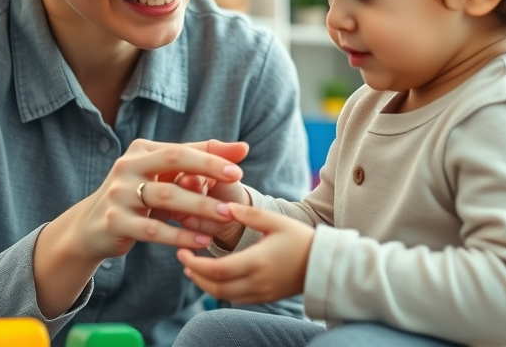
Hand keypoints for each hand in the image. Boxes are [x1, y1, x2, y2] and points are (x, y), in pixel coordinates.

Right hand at [58, 139, 246, 261]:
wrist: (90, 228)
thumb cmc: (137, 197)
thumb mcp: (162, 176)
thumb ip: (200, 160)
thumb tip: (243, 148)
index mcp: (141, 151)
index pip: (181, 149)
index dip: (211, 157)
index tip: (238, 170)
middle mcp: (127, 166)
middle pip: (173, 161)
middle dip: (206, 169)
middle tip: (236, 183)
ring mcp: (118, 194)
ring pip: (166, 197)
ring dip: (200, 206)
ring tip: (225, 216)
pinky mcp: (115, 221)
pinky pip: (154, 230)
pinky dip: (181, 235)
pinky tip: (203, 241)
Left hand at [176, 203, 313, 303]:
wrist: (324, 264)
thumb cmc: (301, 239)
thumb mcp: (276, 221)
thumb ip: (249, 214)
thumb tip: (224, 206)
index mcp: (257, 262)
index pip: (217, 270)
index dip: (195, 263)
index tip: (182, 251)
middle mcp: (257, 282)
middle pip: (215, 286)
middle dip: (195, 274)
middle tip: (183, 259)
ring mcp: (261, 293)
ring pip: (223, 295)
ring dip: (204, 284)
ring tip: (194, 268)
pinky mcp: (265, 298)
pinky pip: (235, 298)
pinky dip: (220, 289)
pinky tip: (214, 276)